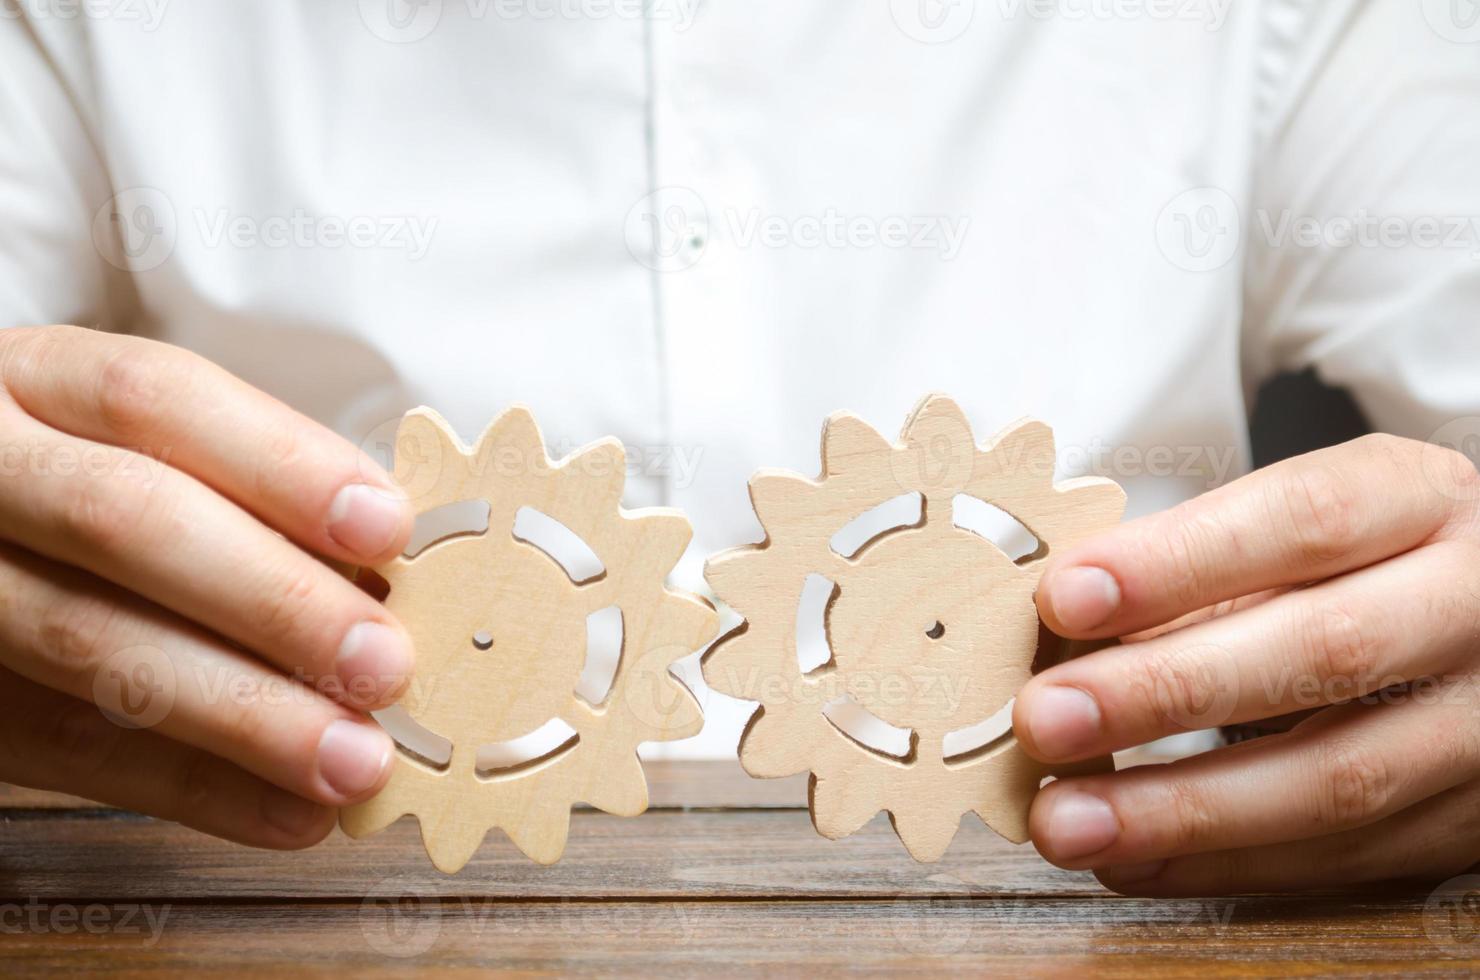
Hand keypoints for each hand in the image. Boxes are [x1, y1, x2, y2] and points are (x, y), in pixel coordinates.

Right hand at [0, 326, 414, 847]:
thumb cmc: (87, 486)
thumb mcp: (143, 452)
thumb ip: (248, 495)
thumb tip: (391, 578)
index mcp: (43, 382)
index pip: (158, 400)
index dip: (281, 464)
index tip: (386, 529)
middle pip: (125, 520)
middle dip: (273, 599)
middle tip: (384, 664)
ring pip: (87, 642)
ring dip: (244, 714)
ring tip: (353, 760)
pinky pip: (64, 749)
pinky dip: (192, 788)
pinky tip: (288, 811)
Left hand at [1015, 433, 1479, 893]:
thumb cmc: (1372, 558)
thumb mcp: (1307, 523)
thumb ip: (1200, 565)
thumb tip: (1060, 631)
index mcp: (1422, 500)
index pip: (1304, 519)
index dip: (1178, 562)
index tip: (1066, 597)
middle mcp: (1475, 606)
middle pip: (1325, 652)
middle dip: (1166, 691)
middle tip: (1047, 719)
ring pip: (1340, 778)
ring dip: (1183, 811)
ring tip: (1066, 820)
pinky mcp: (1475, 818)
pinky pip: (1350, 858)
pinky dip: (1226, 865)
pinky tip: (1132, 859)